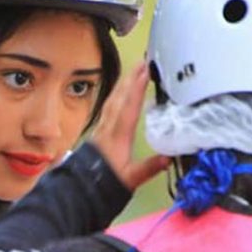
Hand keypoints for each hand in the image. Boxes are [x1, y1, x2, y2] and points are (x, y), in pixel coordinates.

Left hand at [90, 61, 169, 190]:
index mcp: (118, 137)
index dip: (138, 87)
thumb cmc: (107, 184)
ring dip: (123, 84)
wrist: (83, 190)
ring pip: (113, 100)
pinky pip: (109, 107)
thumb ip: (149, 168)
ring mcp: (103, 129)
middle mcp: (109, 128)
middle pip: (120, 97)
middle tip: (142, 61)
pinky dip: (117, 95)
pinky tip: (120, 93)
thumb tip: (168, 158)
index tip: (146, 70)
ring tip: (134, 71)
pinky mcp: (100, 132)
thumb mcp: (131, 179)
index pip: (129, 106)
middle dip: (131, 77)